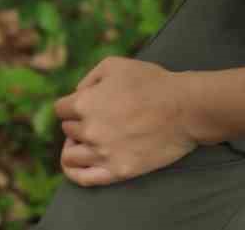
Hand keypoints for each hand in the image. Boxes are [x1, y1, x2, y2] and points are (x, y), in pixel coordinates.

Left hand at [52, 57, 198, 186]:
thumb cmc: (151, 82)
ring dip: (76, 146)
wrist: (184, 109)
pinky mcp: (119, 171)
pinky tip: (76, 166)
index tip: (87, 104)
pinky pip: (84, 179)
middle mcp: (90, 130)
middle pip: (68, 130)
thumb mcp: (114, 65)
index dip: (72, 105)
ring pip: (70, 155)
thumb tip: (77, 94)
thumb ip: (88, 79)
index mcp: (85, 103)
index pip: (61, 109)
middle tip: (98, 120)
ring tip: (89, 141)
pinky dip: (74, 173)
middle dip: (78, 123)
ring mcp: (104, 153)